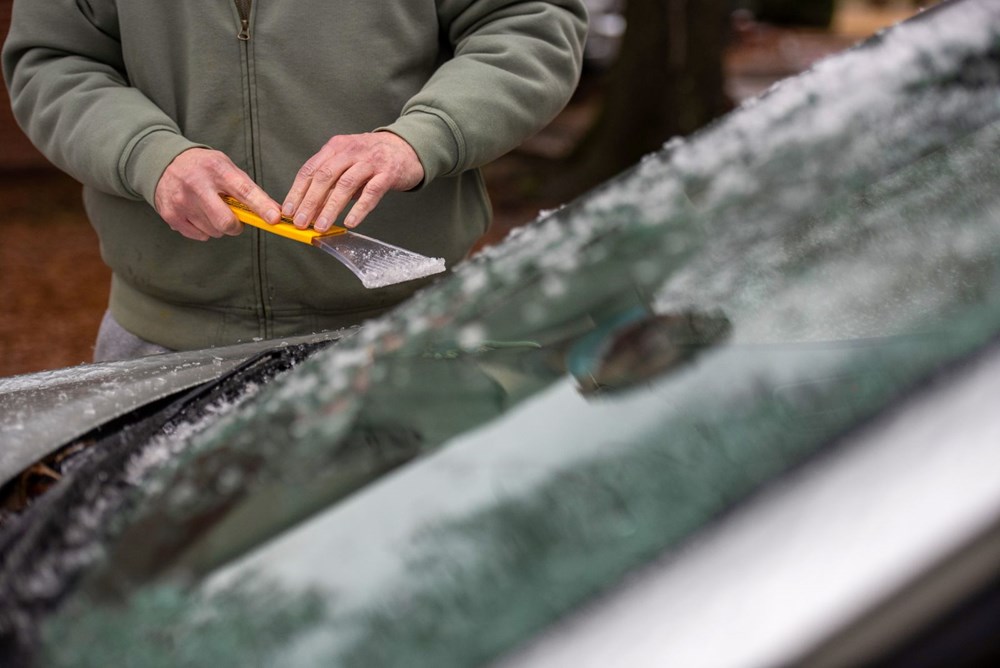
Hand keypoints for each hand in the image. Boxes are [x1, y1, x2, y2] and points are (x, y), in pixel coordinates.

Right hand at [154, 148, 280, 239]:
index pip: (244, 191)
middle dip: (236, 227)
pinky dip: (205, 229)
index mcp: (216, 169)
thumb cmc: (204, 167)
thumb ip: (248, 189)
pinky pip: (200, 236)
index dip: (261, 206)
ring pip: (214, 231)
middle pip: (226, 222)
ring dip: (219, 226)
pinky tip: (199, 213)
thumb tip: (274, 212)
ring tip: (212, 209)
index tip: (274, 218)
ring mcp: (181, 201)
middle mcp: (197, 185)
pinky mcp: (171, 215)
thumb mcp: (226, 167)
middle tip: (235, 220)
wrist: (164, 163)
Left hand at [282, 132, 423, 231]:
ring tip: (322, 226)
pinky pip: (371, 193)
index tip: (288, 210)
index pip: (311, 169)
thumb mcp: (347, 161)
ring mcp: (370, 161)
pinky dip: (359, 209)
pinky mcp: (388, 173)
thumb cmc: (373, 158)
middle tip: (301, 222)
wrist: (405, 148)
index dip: (297, 191)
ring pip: (345, 185)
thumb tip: (309, 208)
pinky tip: (350, 222)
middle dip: (310, 201)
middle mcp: (351, 151)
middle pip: (325, 176)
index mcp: (335, 147)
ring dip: (331, 208)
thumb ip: (330, 180)